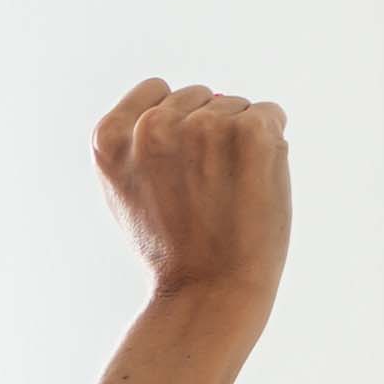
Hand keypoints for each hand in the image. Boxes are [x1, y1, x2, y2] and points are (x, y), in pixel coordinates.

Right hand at [92, 80, 288, 310]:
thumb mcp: (129, 191)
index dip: (174, 126)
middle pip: (200, 96)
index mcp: (111, 138)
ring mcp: (202, 127)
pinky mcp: (249, 133)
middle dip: (208, 132)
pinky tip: (253, 183)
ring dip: (240, 141)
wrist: (208, 293)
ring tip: (227, 193)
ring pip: (235, 105)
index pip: (156, 90)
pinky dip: (271, 143)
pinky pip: (270, 113)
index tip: (176, 170)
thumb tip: (196, 99)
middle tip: (203, 192)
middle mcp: (151, 126)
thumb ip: (140, 143)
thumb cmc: (173, 249)